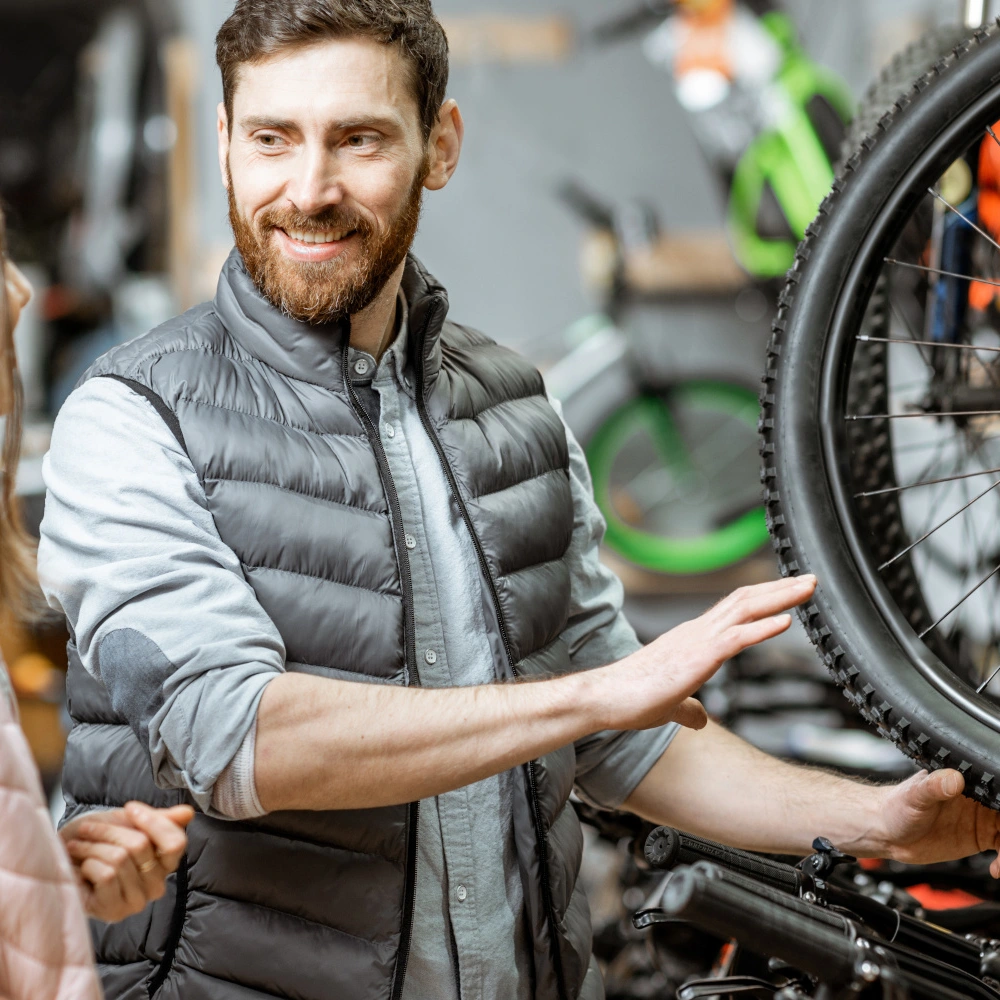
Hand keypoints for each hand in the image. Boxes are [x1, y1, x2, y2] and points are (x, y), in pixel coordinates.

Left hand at [61, 802, 194, 921]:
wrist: (64, 859)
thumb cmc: (98, 840)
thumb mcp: (130, 822)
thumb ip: (161, 818)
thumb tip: (187, 813)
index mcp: (166, 862)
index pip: (175, 842)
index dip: (152, 821)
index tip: (129, 808)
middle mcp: (157, 884)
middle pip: (141, 845)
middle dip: (110, 831)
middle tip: (89, 829)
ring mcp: (137, 901)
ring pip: (119, 859)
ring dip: (93, 847)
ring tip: (80, 847)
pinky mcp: (114, 911)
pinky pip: (105, 875)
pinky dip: (88, 864)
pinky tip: (82, 867)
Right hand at [593, 575, 816, 731]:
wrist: (605, 698)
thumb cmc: (630, 699)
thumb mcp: (669, 704)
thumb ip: (688, 707)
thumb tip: (700, 718)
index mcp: (691, 639)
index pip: (732, 610)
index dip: (761, 598)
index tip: (787, 593)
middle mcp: (696, 632)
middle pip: (744, 599)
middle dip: (779, 588)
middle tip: (809, 579)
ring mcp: (697, 641)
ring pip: (745, 609)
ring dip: (779, 597)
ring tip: (807, 587)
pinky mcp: (697, 657)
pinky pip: (736, 638)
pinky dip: (763, 628)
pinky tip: (786, 621)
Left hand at [871, 769, 999, 875]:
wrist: (885, 832)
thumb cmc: (895, 807)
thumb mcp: (914, 796)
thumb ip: (934, 787)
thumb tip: (954, 778)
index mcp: (965, 782)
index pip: (997, 786)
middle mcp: (978, 799)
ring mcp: (981, 818)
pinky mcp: (979, 838)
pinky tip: (996, 870)